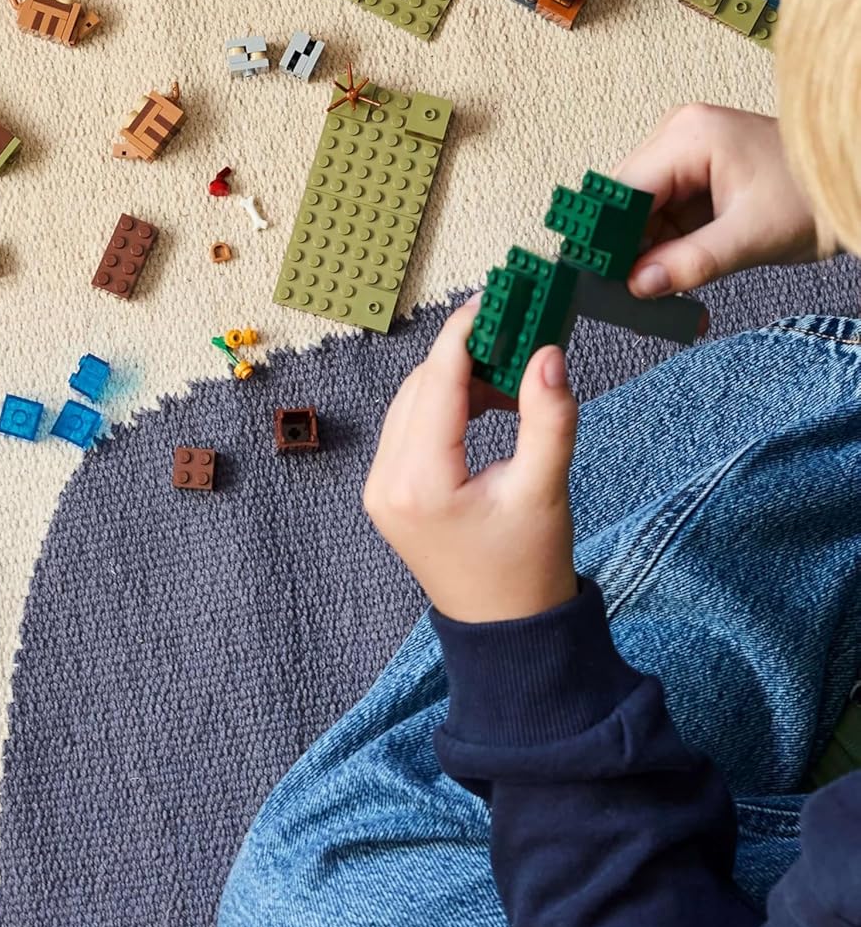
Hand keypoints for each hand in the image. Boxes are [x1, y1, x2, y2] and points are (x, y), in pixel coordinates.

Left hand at [363, 300, 579, 623]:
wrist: (504, 629)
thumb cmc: (528, 568)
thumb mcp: (545, 489)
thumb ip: (547, 418)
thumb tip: (546, 352)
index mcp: (420, 482)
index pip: (438, 381)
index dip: (467, 331)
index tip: (497, 296)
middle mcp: (385, 481)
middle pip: (421, 385)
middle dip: (467, 353)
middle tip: (518, 332)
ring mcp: (379, 488)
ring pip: (412, 402)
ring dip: (457, 379)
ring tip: (512, 377)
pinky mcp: (386, 492)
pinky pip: (410, 427)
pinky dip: (445, 406)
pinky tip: (487, 405)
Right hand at [614, 105, 820, 296]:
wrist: (855, 183)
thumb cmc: (816, 196)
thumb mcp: (753, 236)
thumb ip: (691, 262)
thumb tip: (637, 286)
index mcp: (688, 136)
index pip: (622, 192)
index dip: (605, 239)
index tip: (598, 282)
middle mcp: (676, 138)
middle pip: (623, 205)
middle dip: (624, 253)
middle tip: (628, 300)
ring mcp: (682, 158)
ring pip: (637, 218)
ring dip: (643, 258)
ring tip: (658, 297)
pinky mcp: (690, 180)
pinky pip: (659, 221)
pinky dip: (662, 253)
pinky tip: (672, 278)